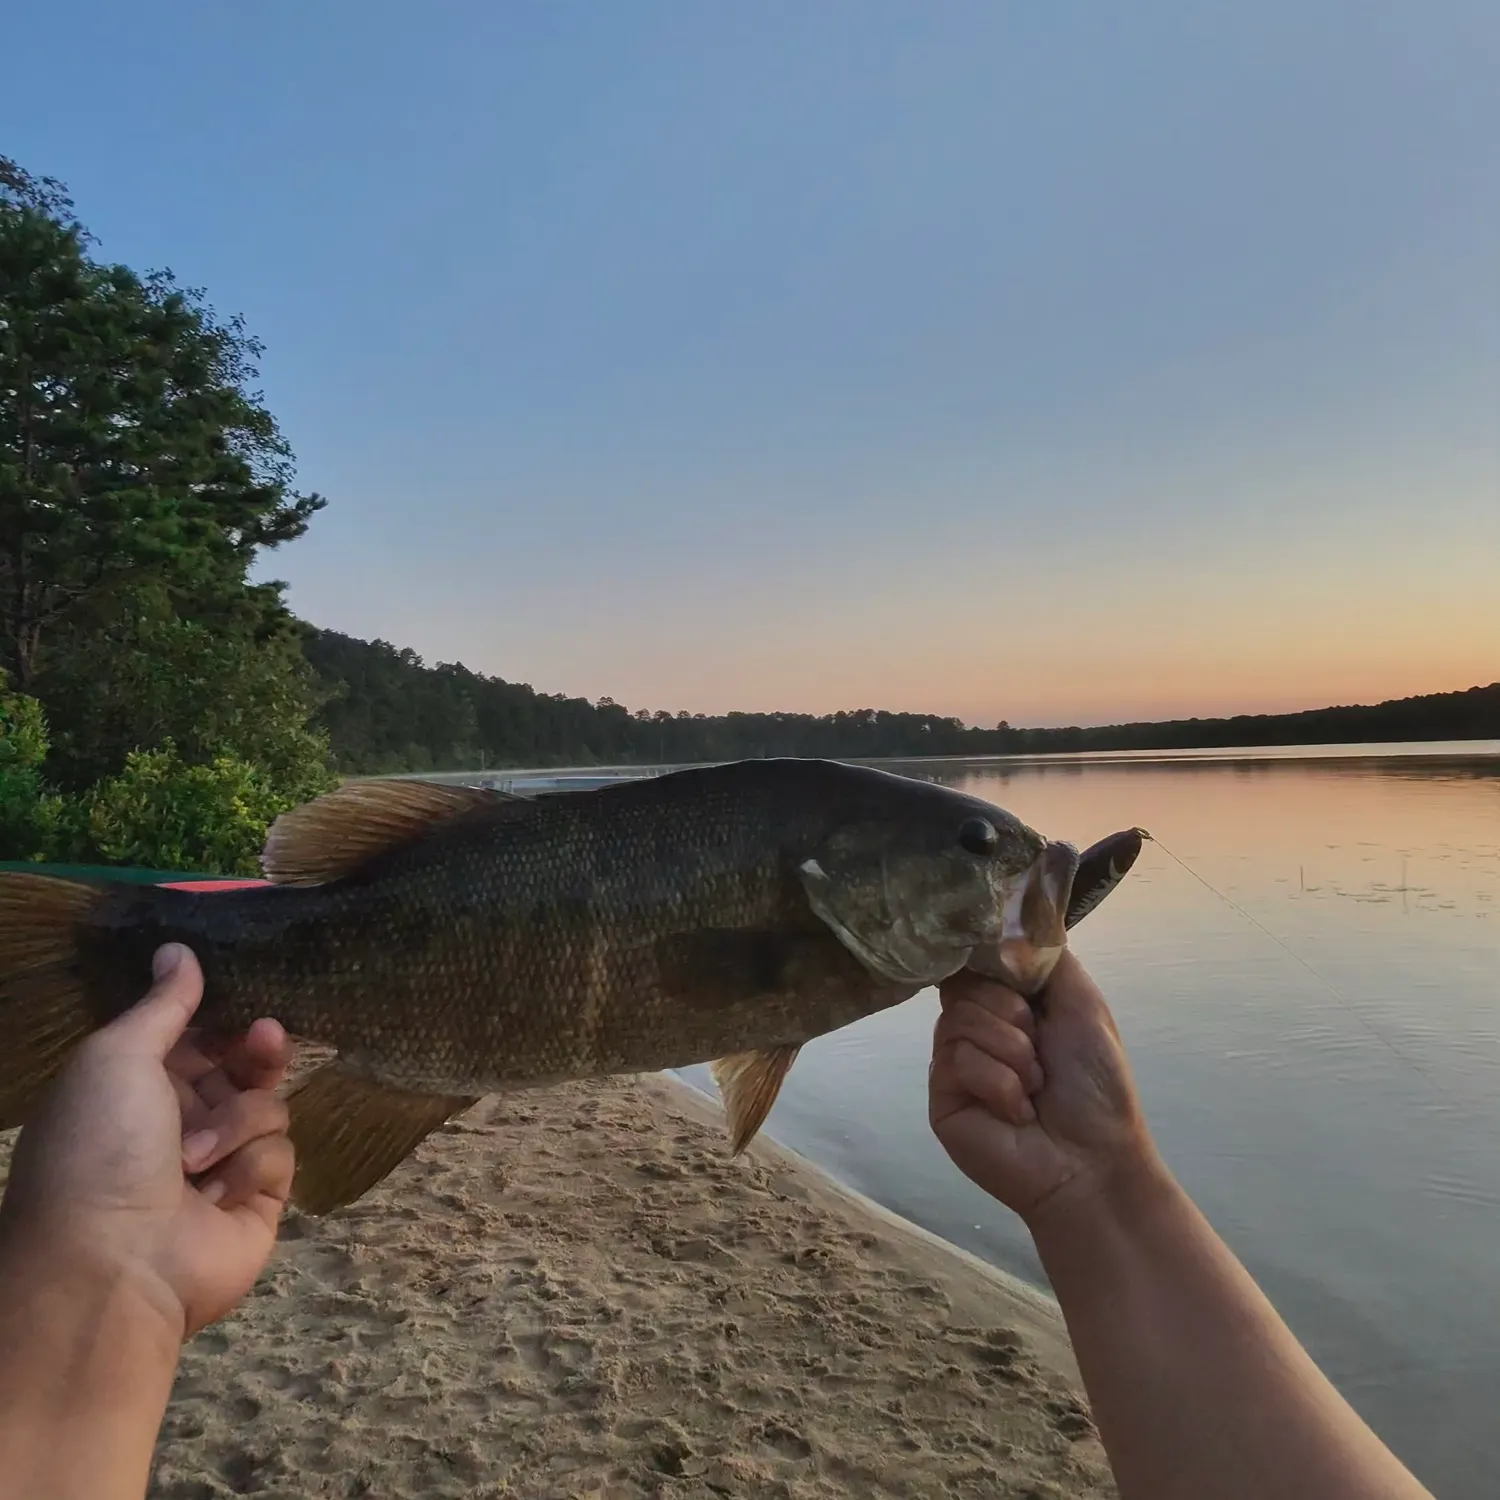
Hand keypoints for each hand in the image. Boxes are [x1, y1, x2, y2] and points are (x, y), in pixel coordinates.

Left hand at [0, 944, 294, 1338]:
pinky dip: (250, 1168)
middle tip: (264, 1038)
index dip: (223, 1017)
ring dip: (236, 1124)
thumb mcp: (117, 1057)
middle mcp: (179, 1124)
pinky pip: (280, 1157)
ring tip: (195, 1159)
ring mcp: (222, 1166)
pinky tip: (217, 1191)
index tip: (246, 996)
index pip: (198, 1038)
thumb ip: (162, 1004)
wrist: (113, 1264)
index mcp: (137, 1088)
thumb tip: (178, 947)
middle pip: (244, 1068)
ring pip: (268, 1108)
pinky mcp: (258, 1202)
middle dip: (255, 1053)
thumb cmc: (100, 1148)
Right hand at [929, 949, 1156, 1226]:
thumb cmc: (1095, 1085)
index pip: (976, 960)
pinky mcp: (941, 1097)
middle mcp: (975, 1029)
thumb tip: (1011, 913)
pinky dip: (999, 1083)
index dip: (992, 964)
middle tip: (1042, 1052)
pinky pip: (956, 1060)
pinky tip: (1018, 1111)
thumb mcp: (1083, 1004)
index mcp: (1007, 1005)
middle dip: (1013, 1018)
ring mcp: (954, 1064)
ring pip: (960, 1020)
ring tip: (1035, 1088)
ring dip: (1013, 1054)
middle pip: (966, 986)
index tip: (1015, 980)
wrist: (1092, 1161)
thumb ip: (1046, 956)